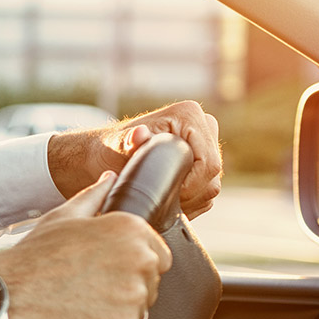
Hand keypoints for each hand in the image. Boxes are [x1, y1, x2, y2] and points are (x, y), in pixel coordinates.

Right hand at [0, 172, 171, 318]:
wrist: (8, 293)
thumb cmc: (33, 256)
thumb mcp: (63, 216)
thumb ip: (94, 196)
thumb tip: (109, 180)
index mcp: (131, 230)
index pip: (160, 255)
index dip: (133, 265)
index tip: (109, 271)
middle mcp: (140, 260)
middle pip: (150, 283)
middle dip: (125, 287)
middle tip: (89, 287)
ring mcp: (133, 297)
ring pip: (138, 310)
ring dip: (116, 311)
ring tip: (82, 302)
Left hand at [47, 100, 223, 216]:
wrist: (105, 157)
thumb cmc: (110, 150)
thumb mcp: (116, 146)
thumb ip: (128, 142)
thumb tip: (138, 136)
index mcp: (189, 115)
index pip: (208, 163)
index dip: (191, 185)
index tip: (166, 193)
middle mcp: (204, 125)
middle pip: (213, 176)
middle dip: (189, 194)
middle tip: (161, 200)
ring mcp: (207, 145)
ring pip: (212, 186)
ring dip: (189, 201)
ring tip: (161, 200)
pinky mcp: (205, 164)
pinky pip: (208, 192)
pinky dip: (190, 203)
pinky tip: (168, 202)